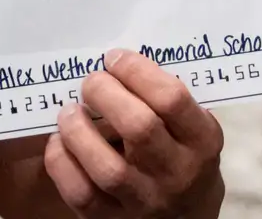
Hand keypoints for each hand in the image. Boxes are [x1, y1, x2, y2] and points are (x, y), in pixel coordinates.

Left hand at [45, 51, 222, 216]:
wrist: (188, 217)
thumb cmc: (184, 155)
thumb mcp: (193, 128)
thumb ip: (165, 99)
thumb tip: (117, 62)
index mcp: (201, 142)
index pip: (171, 99)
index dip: (136, 71)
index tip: (114, 58)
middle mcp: (177, 174)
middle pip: (139, 128)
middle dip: (106, 94)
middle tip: (91, 82)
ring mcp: (145, 203)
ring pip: (107, 168)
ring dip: (79, 131)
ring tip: (70, 111)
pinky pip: (81, 194)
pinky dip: (63, 163)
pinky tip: (60, 142)